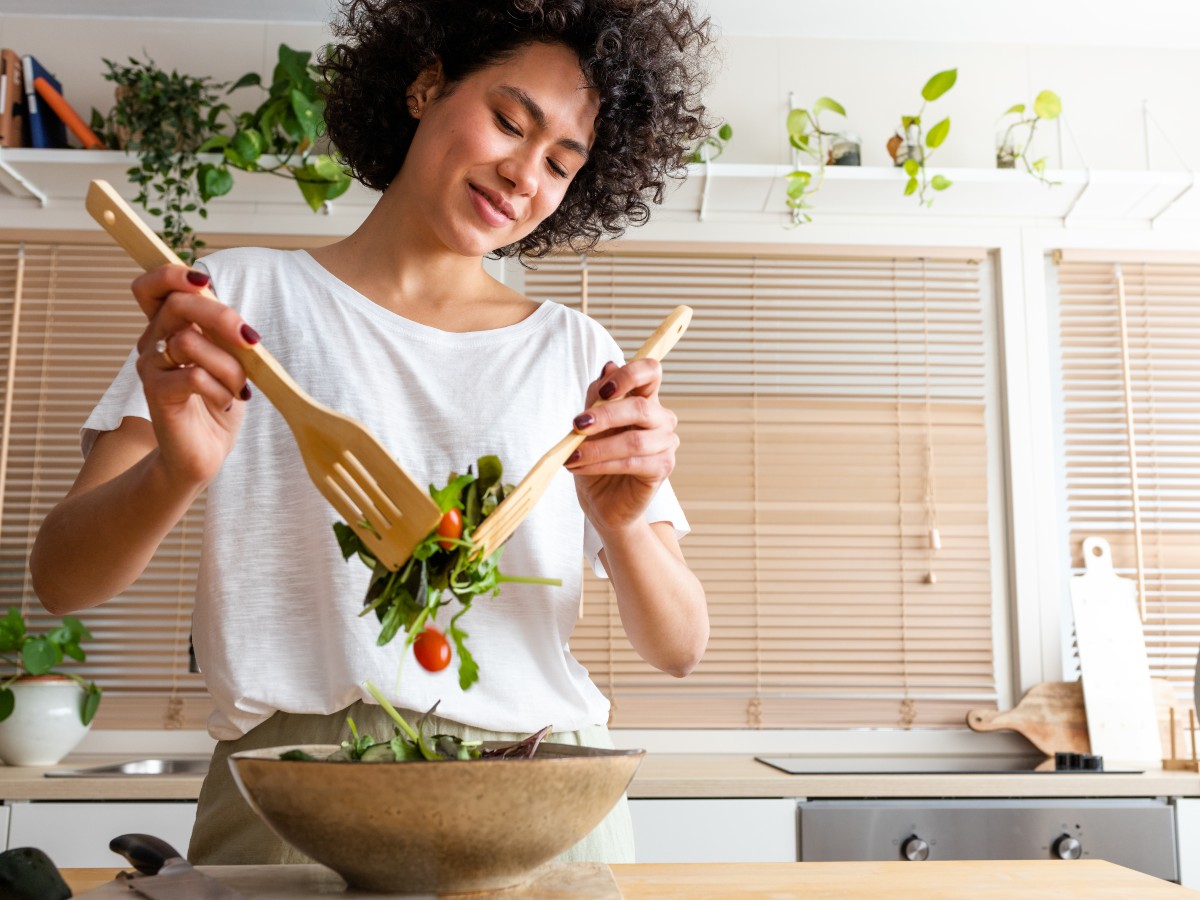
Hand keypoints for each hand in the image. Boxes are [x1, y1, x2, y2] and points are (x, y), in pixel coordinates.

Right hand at [131, 265, 258, 487]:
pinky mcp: (156, 394)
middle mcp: (153, 342)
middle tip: (250, 342)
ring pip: (190, 341)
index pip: (152, 286)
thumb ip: (223, 333)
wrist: (202, 453)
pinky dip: (220, 390)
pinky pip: (194, 376)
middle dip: (222, 316)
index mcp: (169, 328)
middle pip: (178, 303)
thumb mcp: (228, 360)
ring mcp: (151, 367)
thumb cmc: (217, 401)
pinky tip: (226, 402)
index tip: (205, 282)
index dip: (173, 274)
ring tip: (238, 388)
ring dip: (229, 365)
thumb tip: (236, 317)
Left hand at [566, 359, 679, 535]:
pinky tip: (579, 467)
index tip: (602, 391)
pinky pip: (631, 463)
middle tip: (576, 425)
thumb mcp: (589, 424)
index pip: (651, 372)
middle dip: (604, 415)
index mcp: (645, 399)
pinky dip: (601, 464)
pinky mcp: (662, 469)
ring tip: (571, 455)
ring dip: (597, 448)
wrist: (602, 500)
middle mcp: (661, 419)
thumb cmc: (597, 458)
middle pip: (640, 407)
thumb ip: (597, 398)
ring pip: (634, 440)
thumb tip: (608, 366)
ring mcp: (666, 444)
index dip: (629, 374)